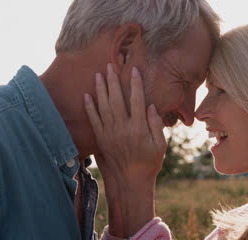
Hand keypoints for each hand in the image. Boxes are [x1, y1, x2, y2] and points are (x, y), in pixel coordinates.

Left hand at [84, 64, 166, 236]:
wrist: (130, 181)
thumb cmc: (149, 163)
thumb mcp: (160, 145)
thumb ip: (155, 125)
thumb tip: (150, 106)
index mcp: (139, 128)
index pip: (137, 100)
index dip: (135, 84)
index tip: (134, 70)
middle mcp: (123, 128)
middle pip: (117, 99)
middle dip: (114, 81)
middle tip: (110, 65)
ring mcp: (110, 134)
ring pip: (103, 107)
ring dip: (100, 90)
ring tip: (98, 75)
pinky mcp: (101, 139)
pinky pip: (94, 121)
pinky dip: (89, 108)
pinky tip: (86, 96)